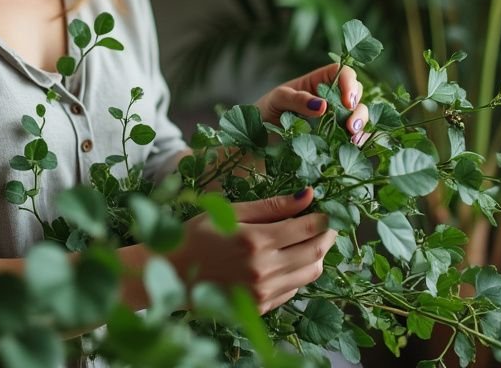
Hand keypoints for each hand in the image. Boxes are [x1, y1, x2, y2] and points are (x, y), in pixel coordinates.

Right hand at [167, 189, 335, 313]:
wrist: (171, 273)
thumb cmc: (196, 236)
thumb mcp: (231, 212)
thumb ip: (272, 206)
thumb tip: (308, 194)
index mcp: (256, 241)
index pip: (308, 228)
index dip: (325, 217)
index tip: (328, 208)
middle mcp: (264, 269)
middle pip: (316, 251)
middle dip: (328, 235)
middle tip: (327, 224)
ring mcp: (263, 292)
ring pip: (311, 273)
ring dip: (317, 255)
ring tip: (310, 240)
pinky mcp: (260, 307)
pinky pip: (294, 289)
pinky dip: (299, 273)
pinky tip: (289, 260)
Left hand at [255, 63, 369, 146]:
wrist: (259, 139)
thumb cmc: (267, 111)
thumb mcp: (277, 100)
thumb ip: (297, 99)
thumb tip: (323, 106)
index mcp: (317, 81)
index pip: (342, 73)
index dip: (349, 83)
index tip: (346, 101)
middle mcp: (330, 97)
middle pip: (355, 93)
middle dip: (357, 106)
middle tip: (350, 124)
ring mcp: (334, 117)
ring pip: (358, 113)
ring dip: (361, 123)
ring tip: (352, 135)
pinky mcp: (335, 135)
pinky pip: (354, 134)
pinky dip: (360, 138)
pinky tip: (355, 144)